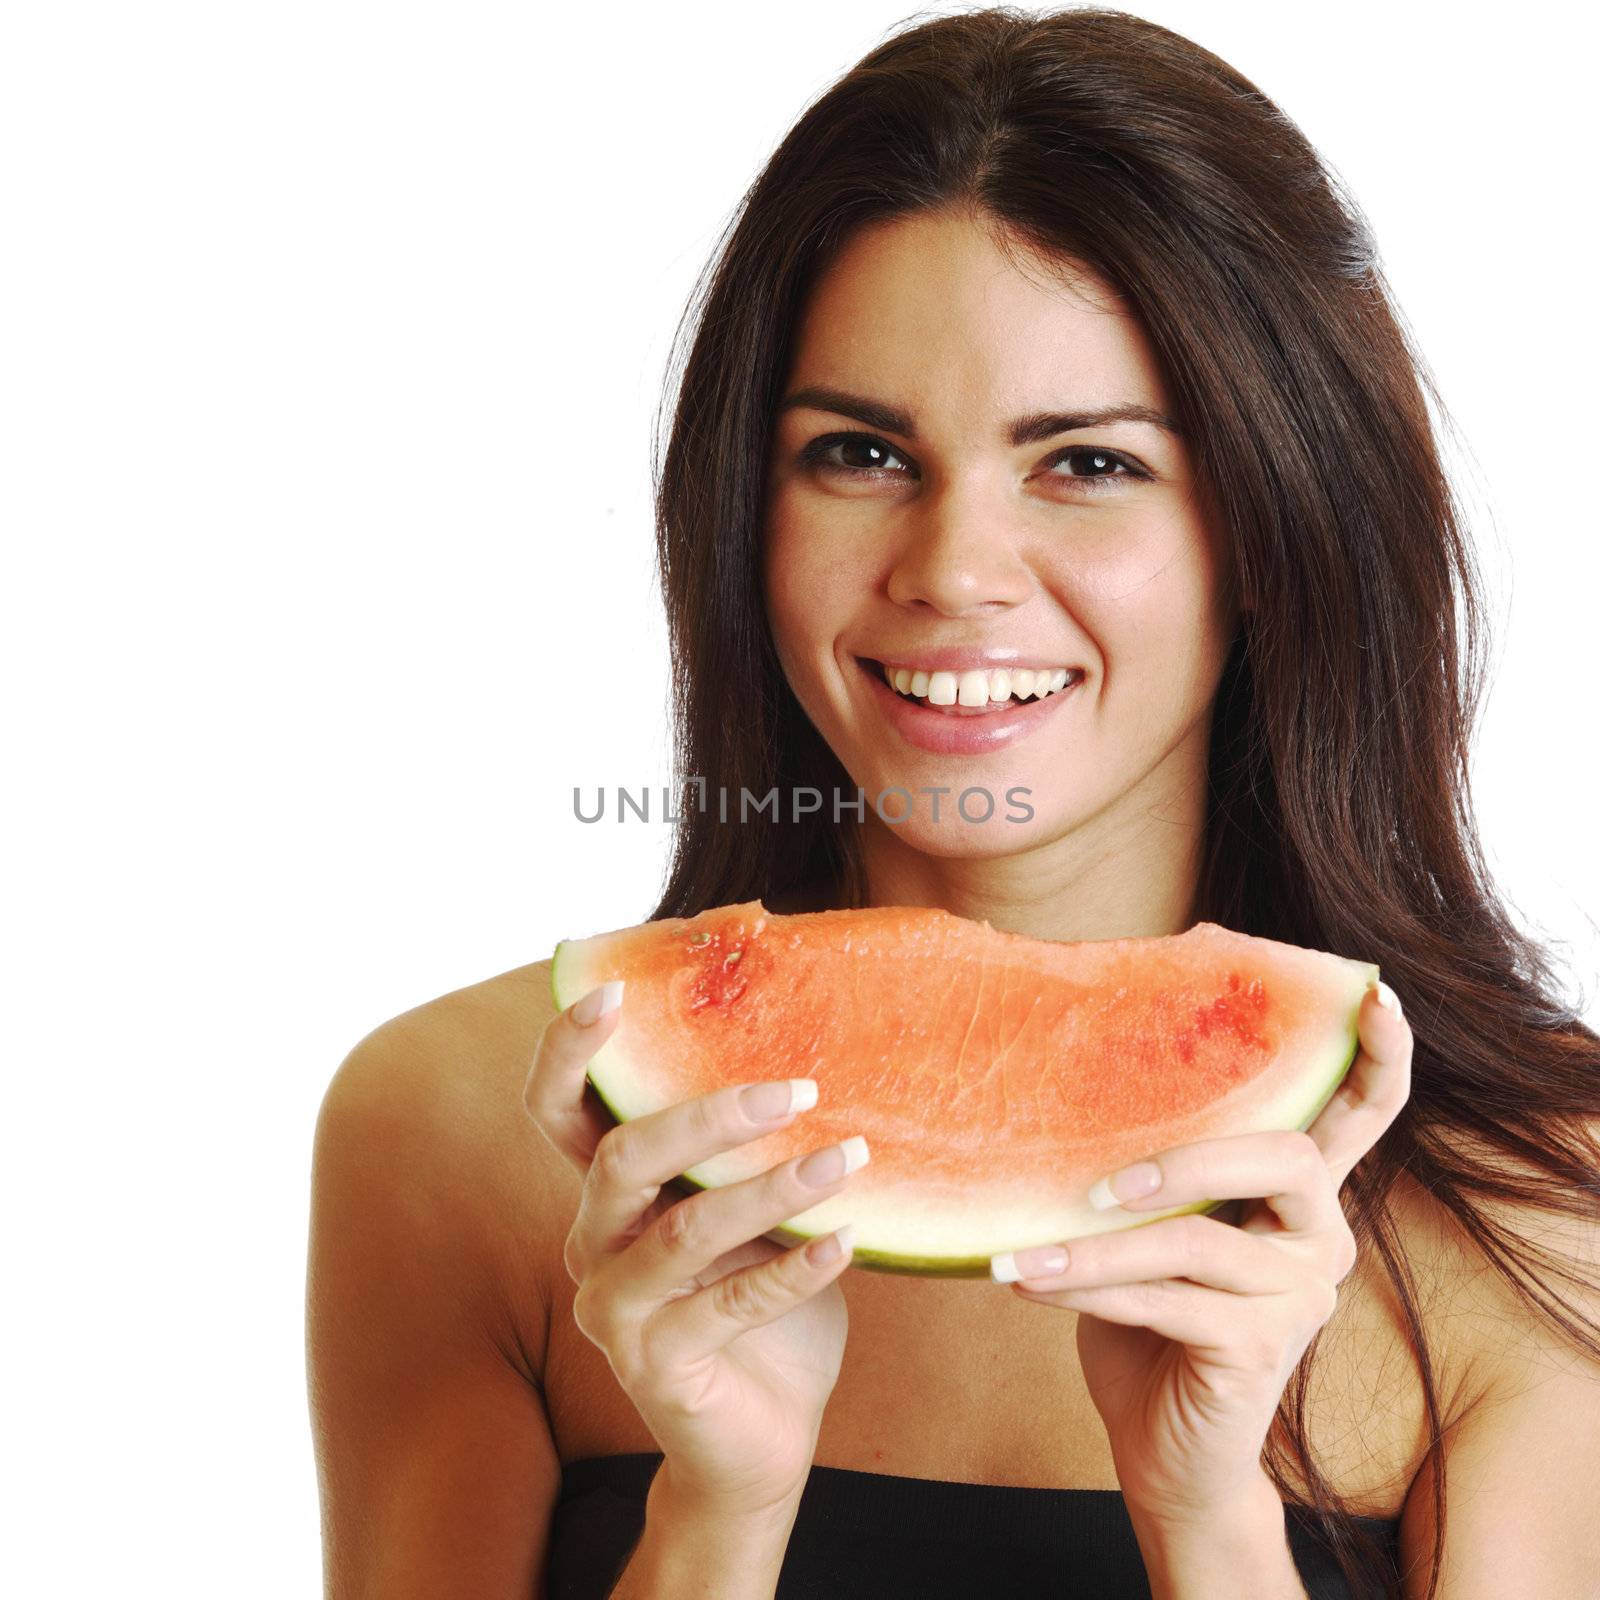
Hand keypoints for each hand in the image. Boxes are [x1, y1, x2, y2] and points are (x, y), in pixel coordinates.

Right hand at [523, 982, 866, 1519]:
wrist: (757, 1437)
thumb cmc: (756, 1302)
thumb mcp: (750, 1213)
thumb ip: (748, 1152)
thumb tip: (811, 1055)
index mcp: (607, 1194)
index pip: (558, 1110)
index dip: (570, 1050)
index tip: (616, 990)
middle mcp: (594, 1244)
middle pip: (622, 1157)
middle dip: (707, 1115)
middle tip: (794, 1089)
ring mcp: (617, 1311)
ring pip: (683, 1231)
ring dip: (771, 1189)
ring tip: (847, 1156)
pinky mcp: (658, 1368)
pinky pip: (731, 1308)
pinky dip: (796, 1270)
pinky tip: (850, 1241)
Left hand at [993, 979, 1412, 1521]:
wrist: (1162, 1446)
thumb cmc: (1148, 1318)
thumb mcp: (1151, 1226)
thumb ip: (1152, 1169)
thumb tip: (1072, 1088)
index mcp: (1295, 1194)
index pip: (1359, 1114)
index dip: (1379, 1055)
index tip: (1377, 993)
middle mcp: (1318, 1236)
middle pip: (1283, 1156)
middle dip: (1189, 1159)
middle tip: (1099, 1186)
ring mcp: (1299, 1294)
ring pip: (1196, 1241)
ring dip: (1095, 1249)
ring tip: (1022, 1253)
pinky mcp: (1262, 1347)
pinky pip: (1167, 1299)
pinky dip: (1090, 1288)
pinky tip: (1032, 1280)